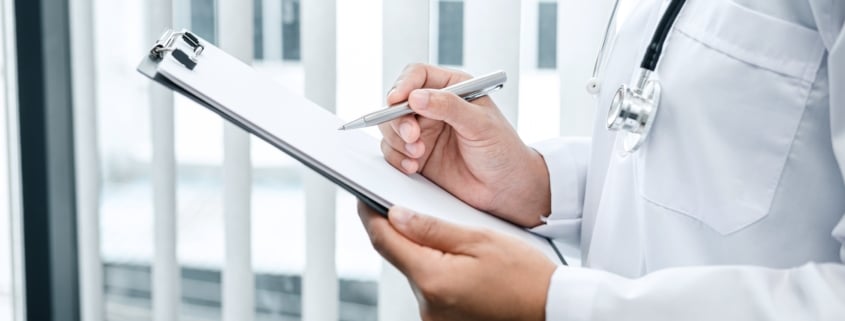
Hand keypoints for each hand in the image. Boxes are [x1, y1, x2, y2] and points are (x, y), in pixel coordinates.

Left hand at [358, 202, 555, 320]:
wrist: (552, 310)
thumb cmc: (526, 277)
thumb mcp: (480, 240)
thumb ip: (432, 228)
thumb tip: (396, 214)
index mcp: (433, 280)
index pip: (384, 241)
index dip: (371, 215)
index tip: (364, 197)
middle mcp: (427, 304)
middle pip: (399, 256)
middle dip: (402, 230)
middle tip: (412, 205)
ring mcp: (434, 317)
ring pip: (415, 271)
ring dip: (423, 251)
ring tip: (452, 236)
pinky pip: (430, 286)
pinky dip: (436, 268)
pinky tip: (459, 259)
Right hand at [380, 64, 550, 226]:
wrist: (507, 188)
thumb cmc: (503, 150)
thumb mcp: (481, 124)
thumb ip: (449, 107)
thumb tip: (416, 97)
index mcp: (453, 88)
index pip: (417, 76)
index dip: (403, 85)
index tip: (397, 100)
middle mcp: (434, 107)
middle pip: (398, 102)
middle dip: (398, 119)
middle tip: (411, 136)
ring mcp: (424, 131)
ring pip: (391, 127)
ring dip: (397, 141)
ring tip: (417, 155)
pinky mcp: (417, 155)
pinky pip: (392, 151)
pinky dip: (396, 158)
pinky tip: (413, 167)